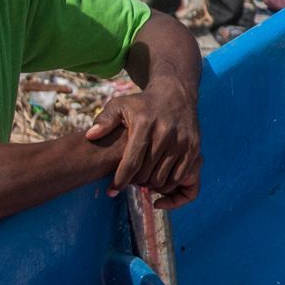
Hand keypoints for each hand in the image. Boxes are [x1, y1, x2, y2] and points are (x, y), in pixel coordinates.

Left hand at [84, 81, 201, 207]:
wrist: (176, 93)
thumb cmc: (142, 103)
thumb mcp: (120, 105)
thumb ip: (104, 120)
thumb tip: (91, 136)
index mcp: (145, 124)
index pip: (131, 162)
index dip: (120, 180)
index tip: (112, 191)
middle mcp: (165, 133)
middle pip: (146, 173)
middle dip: (134, 182)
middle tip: (128, 182)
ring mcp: (182, 141)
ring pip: (162, 177)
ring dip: (149, 185)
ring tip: (141, 181)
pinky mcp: (194, 147)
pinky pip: (179, 176)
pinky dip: (167, 183)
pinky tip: (157, 178)